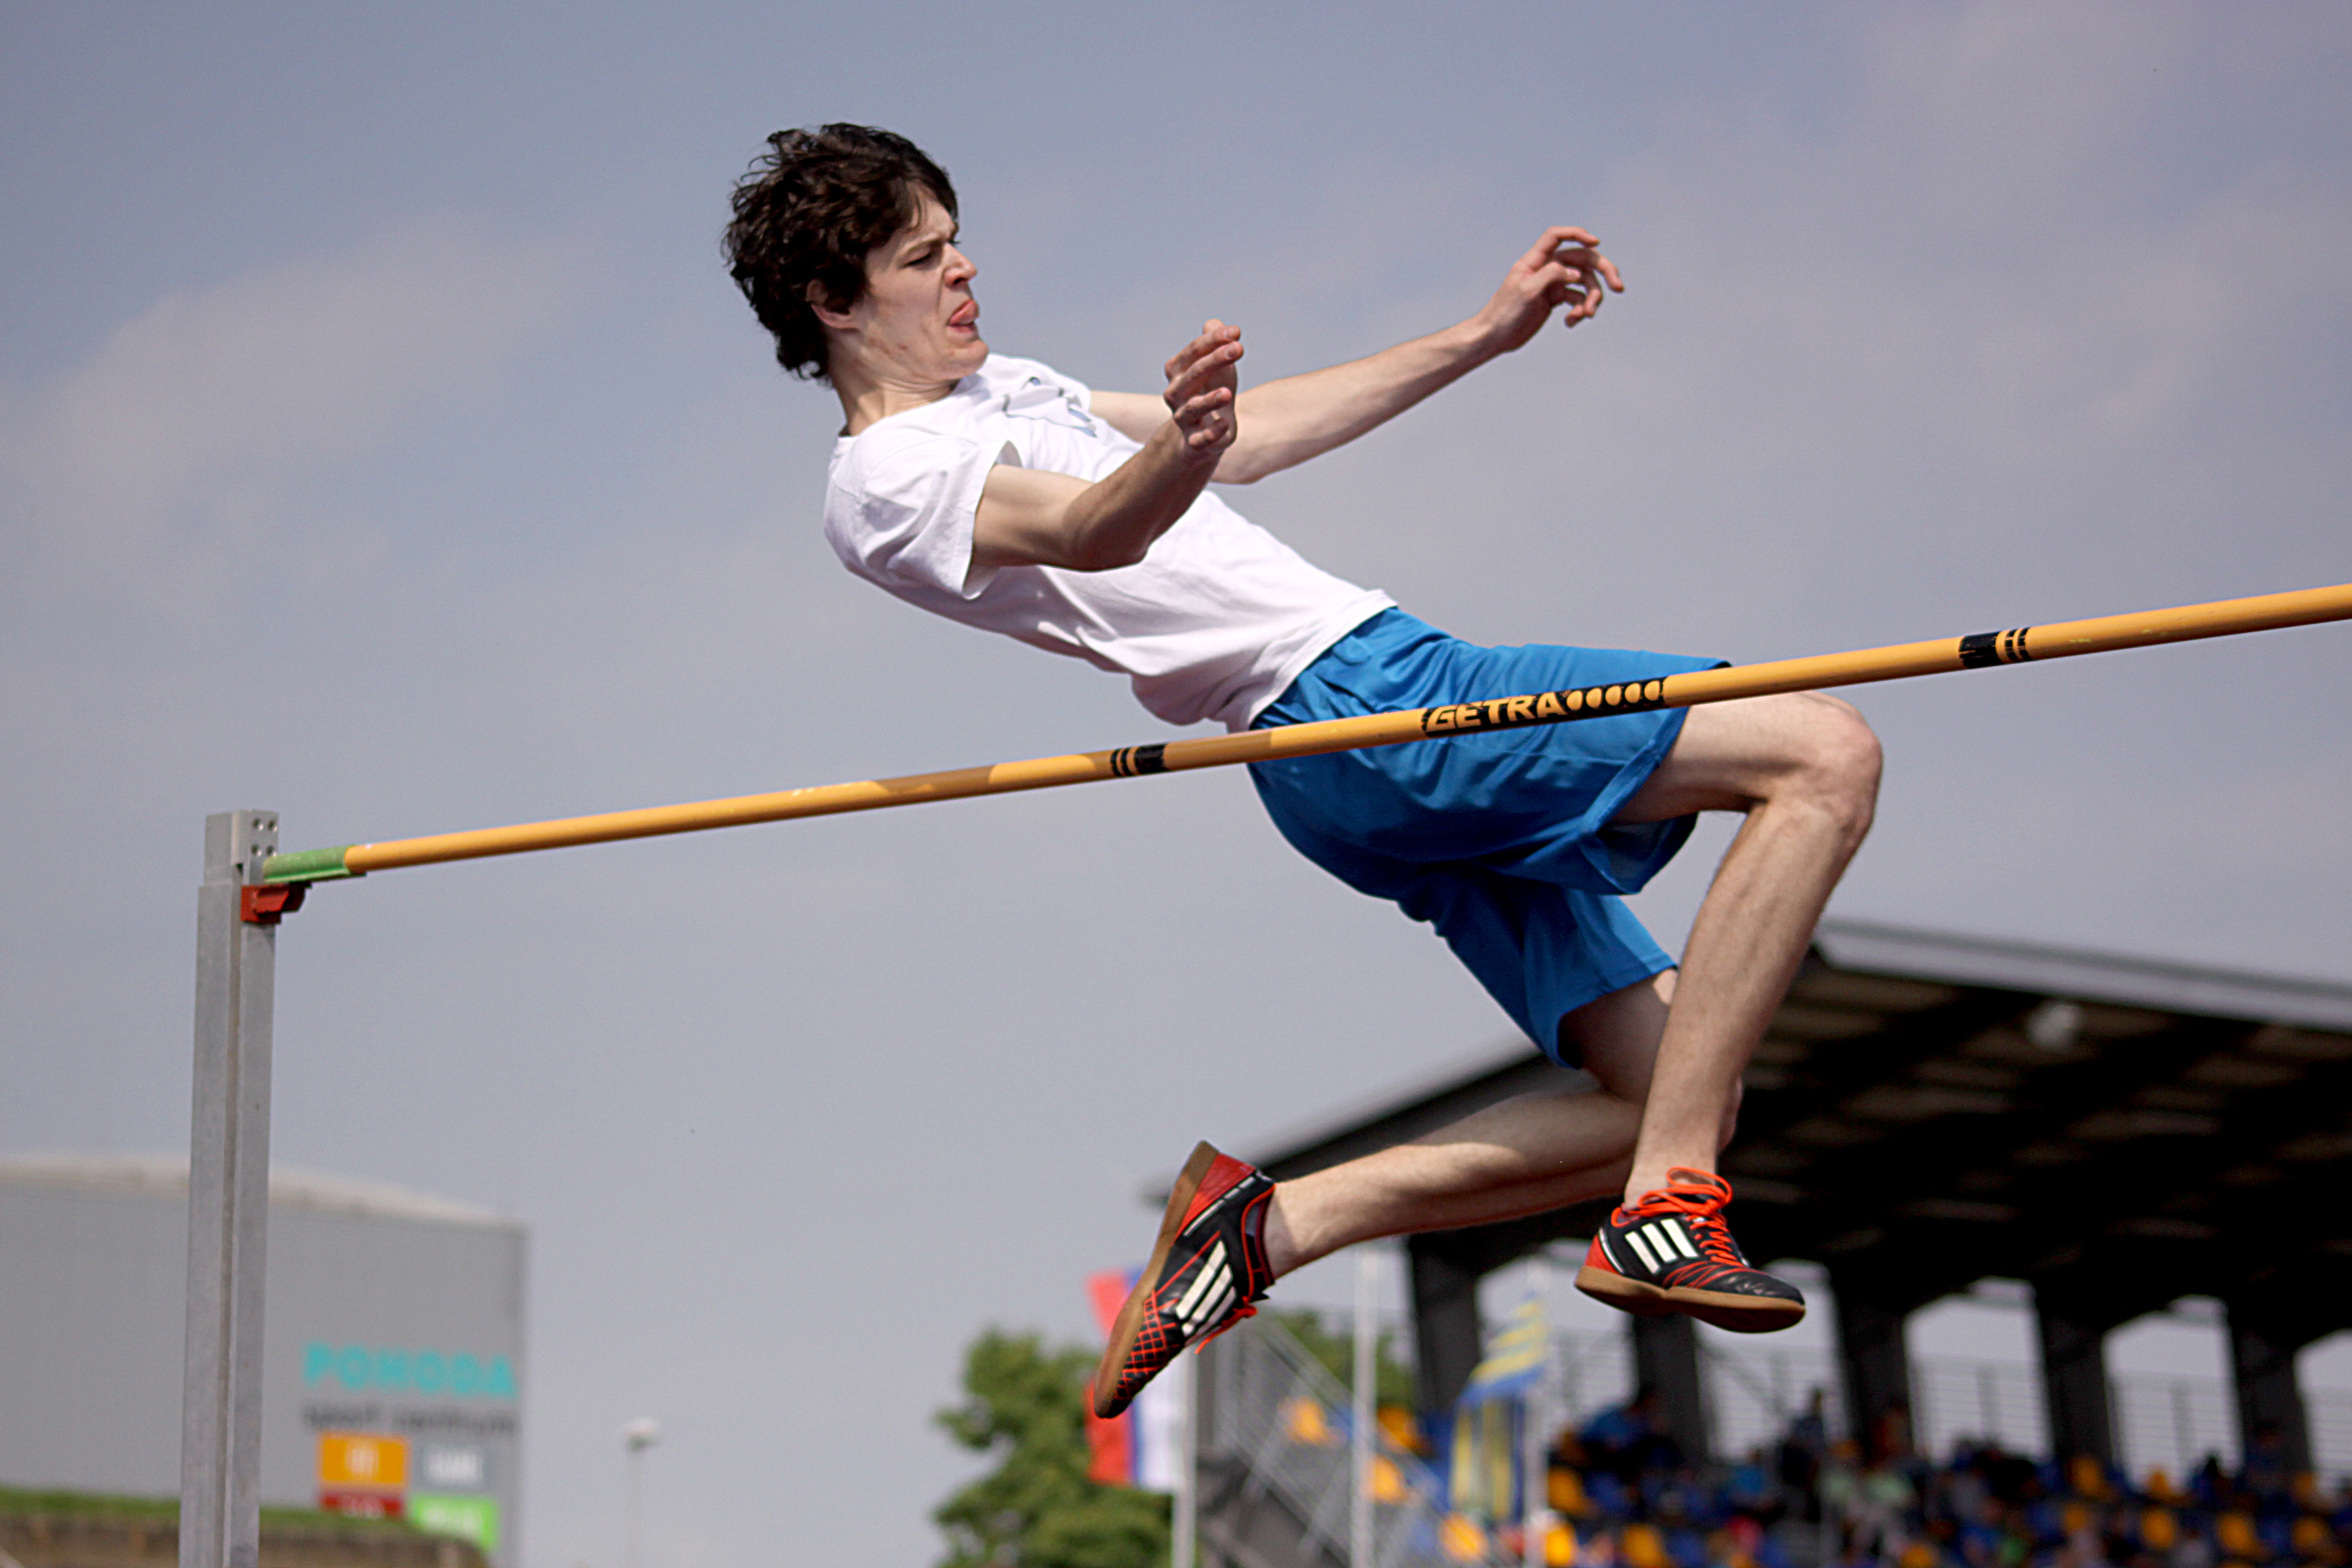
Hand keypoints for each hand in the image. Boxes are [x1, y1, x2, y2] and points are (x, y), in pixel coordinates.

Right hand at [1162, 320, 1242, 458]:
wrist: (1202, 434)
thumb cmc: (1210, 392)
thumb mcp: (1215, 367)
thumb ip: (1215, 345)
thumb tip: (1214, 323)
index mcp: (1178, 372)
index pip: (1194, 351)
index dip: (1213, 340)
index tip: (1236, 332)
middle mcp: (1175, 394)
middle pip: (1193, 374)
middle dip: (1214, 360)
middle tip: (1238, 348)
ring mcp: (1184, 419)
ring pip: (1192, 408)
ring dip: (1209, 399)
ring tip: (1227, 392)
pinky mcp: (1195, 442)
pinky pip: (1200, 439)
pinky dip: (1211, 432)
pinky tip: (1225, 423)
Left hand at [1473, 226, 1624, 354]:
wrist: (1495, 336)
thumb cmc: (1505, 312)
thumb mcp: (1527, 290)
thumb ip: (1551, 275)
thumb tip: (1576, 273)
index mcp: (1535, 260)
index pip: (1557, 236)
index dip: (1577, 234)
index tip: (1596, 242)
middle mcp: (1546, 268)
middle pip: (1581, 260)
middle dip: (1603, 272)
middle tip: (1618, 287)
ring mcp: (1552, 284)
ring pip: (1583, 283)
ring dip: (1591, 299)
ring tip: (1587, 315)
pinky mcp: (1555, 300)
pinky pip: (1577, 300)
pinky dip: (1579, 311)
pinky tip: (1571, 323)